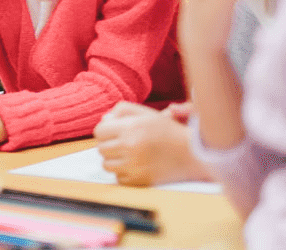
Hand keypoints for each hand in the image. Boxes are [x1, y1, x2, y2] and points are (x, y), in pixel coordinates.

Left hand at [94, 102, 210, 185]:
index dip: (105, 130)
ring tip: (128, 154)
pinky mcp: (140, 181)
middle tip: (123, 143)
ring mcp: (134, 166)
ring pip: (106, 165)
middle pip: (101, 149)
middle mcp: (130, 147)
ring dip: (114, 159)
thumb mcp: (146, 113)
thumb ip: (121, 110)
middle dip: (109, 144)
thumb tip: (104, 120)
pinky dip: (124, 172)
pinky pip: (118, 178)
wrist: (192, 153)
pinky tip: (136, 165)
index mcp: (130, 128)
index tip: (115, 131)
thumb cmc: (167, 130)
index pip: (99, 132)